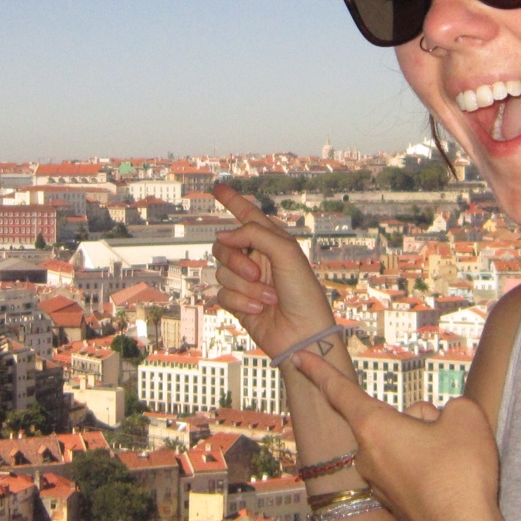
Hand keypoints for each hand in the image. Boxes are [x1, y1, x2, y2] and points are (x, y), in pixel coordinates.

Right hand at [210, 183, 339, 356]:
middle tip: (257, 273)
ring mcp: (246, 281)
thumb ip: (254, 233)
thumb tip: (223, 235)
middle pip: (224, 246)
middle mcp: (257, 258)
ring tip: (268, 299)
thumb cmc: (303, 293)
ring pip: (222, 272)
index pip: (248, 214)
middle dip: (236, 260)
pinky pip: (222, 294)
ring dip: (245, 287)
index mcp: (272, 241)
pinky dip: (240, 302)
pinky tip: (259, 311)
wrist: (303, 334)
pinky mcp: (238, 302)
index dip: (232, 200)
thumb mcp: (286, 252)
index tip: (217, 186)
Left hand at [286, 350, 502, 520]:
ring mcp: (378, 484)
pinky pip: (409, 471)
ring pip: (402, 446)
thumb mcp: (465, 417)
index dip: (319, 370)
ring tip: (452, 467)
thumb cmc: (461, 473)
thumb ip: (448, 407)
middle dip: (419, 422)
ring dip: (425, 447)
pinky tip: (448, 483)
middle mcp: (366, 456)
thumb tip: (440, 421)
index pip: (340, 390)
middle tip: (448, 440)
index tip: (298, 358)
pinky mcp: (395, 505)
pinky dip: (428, 472)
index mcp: (374, 428)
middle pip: (391, 420)